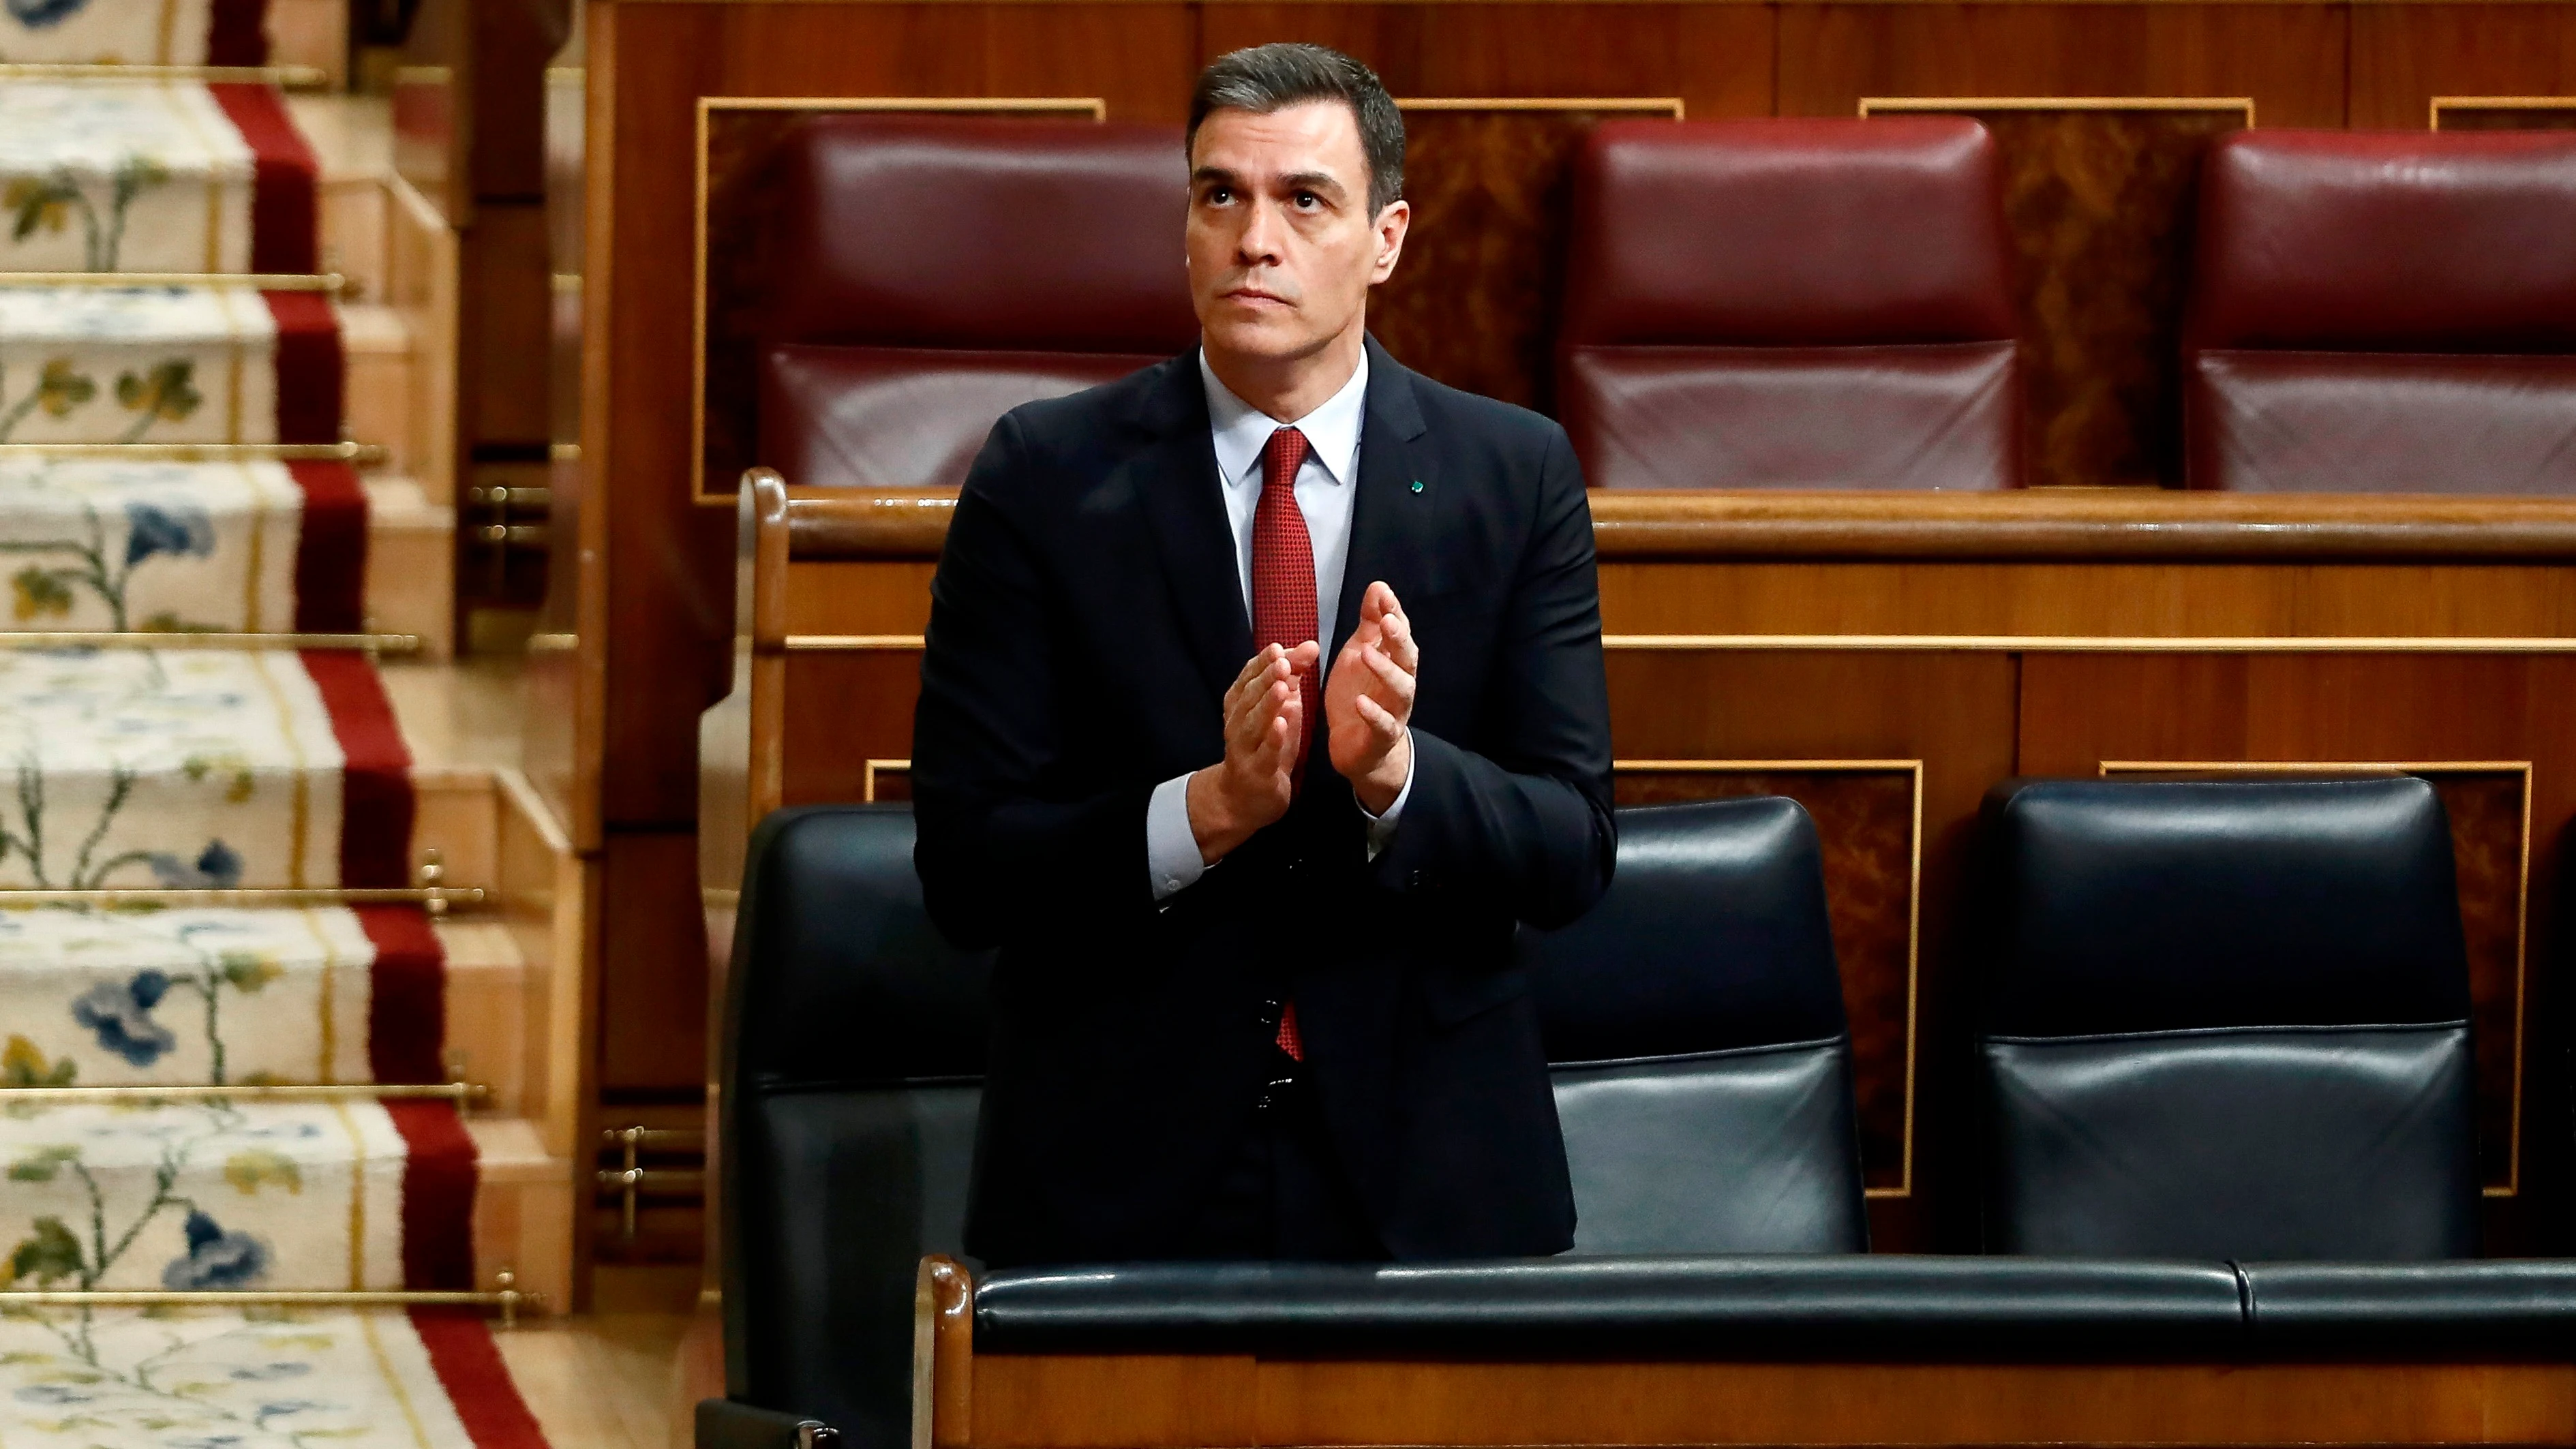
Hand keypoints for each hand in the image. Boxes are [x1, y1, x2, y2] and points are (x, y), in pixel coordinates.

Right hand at [1186, 640, 1318, 864]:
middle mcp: (1236, 722)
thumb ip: (1291, 678)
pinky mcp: (1256, 771)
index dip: (1264, 662)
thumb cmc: (1266, 745)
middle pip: (1249, 696)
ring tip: (1282, 687)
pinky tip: (1282, 724)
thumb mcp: (1280, 708)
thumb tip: (1309, 646)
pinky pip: (1264, 753)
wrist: (1246, 796)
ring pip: (1253, 722)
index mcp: (1240, 702)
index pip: (1249, 676)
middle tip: (1282, 661)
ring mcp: (1243, 748)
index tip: (1279, 647)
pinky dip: (1272, 738)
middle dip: (1265, 677)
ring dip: (1267, 703)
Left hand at [1327, 581, 1416, 813]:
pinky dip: (1373, 713)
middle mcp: (1401, 683)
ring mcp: (1395, 710)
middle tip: (1387, 620)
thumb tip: (1379, 586)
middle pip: (1407, 658)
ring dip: (1385, 671)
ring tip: (1366, 654)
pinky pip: (1383, 725)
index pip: (1399, 633)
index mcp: (1395, 661)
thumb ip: (1370, 623)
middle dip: (1399, 638)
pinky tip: (1360, 702)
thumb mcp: (1359, 653)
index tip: (1383, 594)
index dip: (1394, 613)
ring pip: (1401, 689)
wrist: (1358, 747)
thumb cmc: (1360, 694)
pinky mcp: (1383, 736)